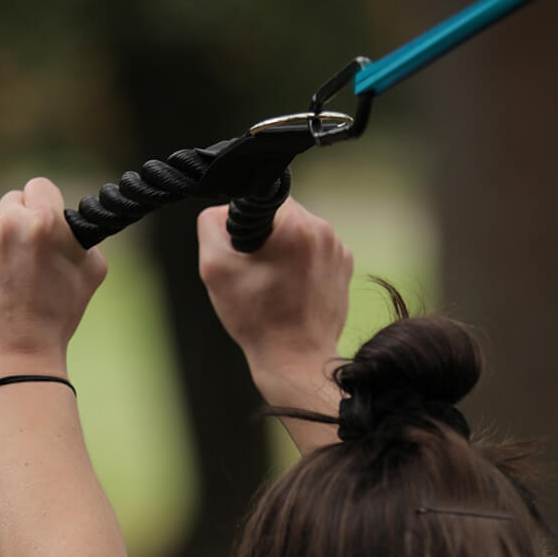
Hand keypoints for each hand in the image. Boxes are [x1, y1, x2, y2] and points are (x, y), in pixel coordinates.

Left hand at [0, 178, 106, 391]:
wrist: (16, 357)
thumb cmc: (57, 318)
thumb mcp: (91, 273)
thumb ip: (82, 238)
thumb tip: (71, 225)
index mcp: (43, 222)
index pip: (40, 186)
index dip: (46, 204)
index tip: (46, 224)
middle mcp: (7, 224)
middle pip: (12, 202)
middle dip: (20, 222)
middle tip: (28, 256)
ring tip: (9, 280)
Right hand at [197, 198, 351, 399]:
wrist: (295, 358)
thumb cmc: (255, 318)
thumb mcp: (214, 267)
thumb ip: (212, 224)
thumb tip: (225, 211)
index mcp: (294, 224)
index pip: (261, 197)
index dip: (246, 223)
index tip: (245, 251)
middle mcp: (323, 229)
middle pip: (282, 214)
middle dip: (266, 237)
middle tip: (256, 272)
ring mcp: (338, 248)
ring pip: (300, 232)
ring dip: (284, 250)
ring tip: (275, 285)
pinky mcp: (345, 265)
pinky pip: (315, 250)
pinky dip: (301, 264)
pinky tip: (292, 290)